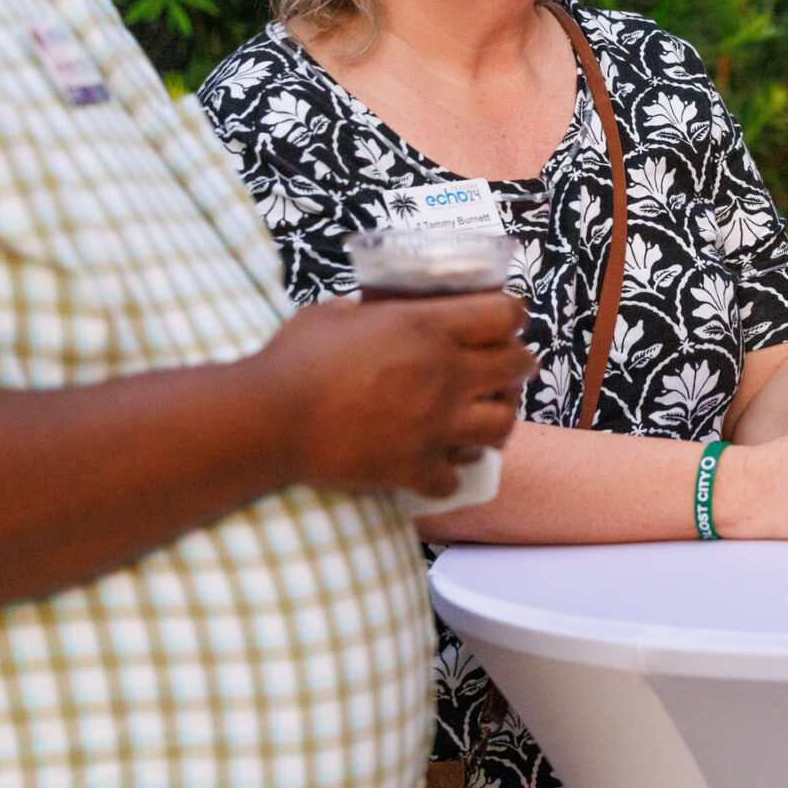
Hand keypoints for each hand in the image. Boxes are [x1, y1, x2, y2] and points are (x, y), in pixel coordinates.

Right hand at [255, 292, 532, 499]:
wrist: (269, 420)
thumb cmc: (294, 358)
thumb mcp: (334, 313)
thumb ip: (365, 309)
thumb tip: (366, 309)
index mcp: (429, 328)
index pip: (505, 313)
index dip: (512, 314)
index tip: (506, 320)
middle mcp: (445, 376)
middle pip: (518, 367)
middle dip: (517, 365)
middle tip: (505, 368)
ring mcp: (435, 426)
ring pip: (503, 425)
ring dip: (498, 420)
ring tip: (484, 418)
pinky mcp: (414, 467)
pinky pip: (455, 479)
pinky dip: (450, 474)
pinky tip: (438, 465)